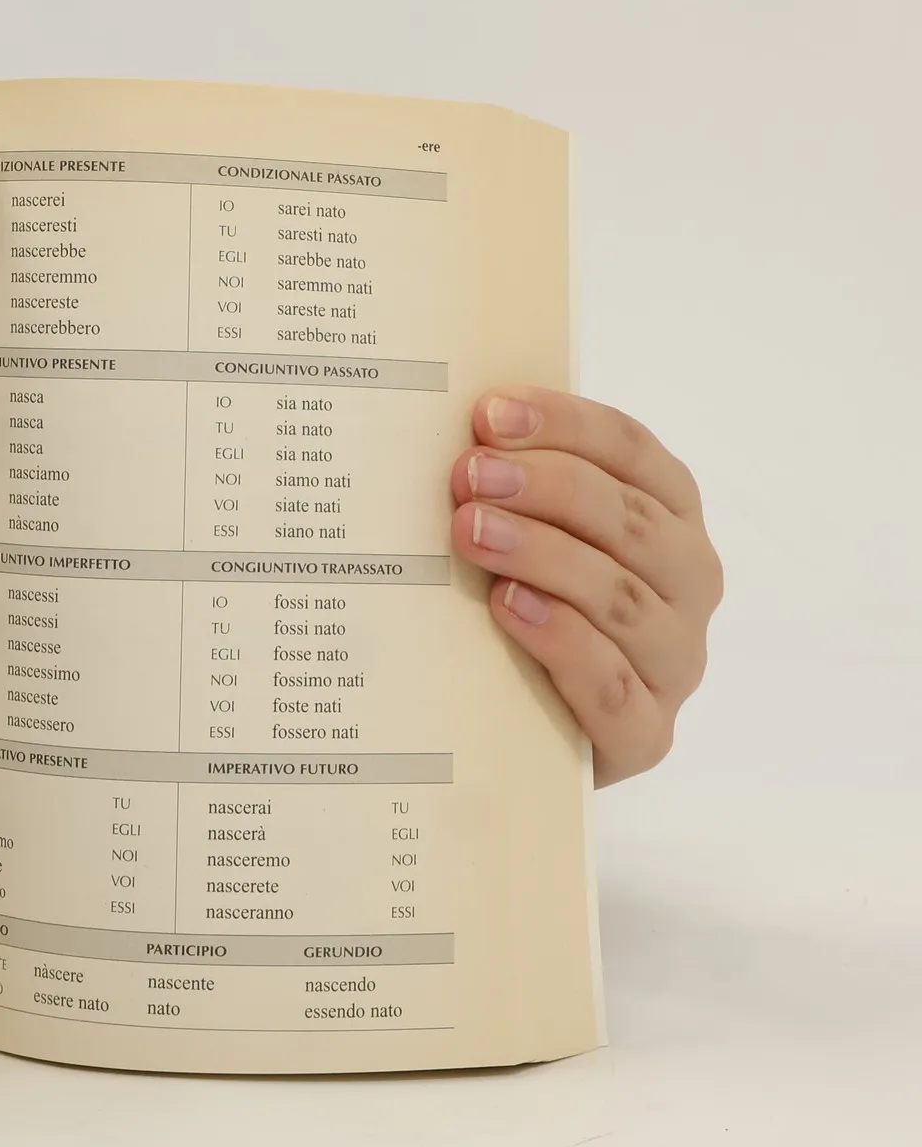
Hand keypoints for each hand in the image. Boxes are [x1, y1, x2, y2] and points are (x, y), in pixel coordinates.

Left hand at [451, 386, 720, 785]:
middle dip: (545, 486)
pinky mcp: (646, 734)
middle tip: (468, 474)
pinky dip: (561, 639)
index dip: (564, 424)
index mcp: (668, 514)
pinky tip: (507, 606)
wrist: (536, 731)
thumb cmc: (531, 601)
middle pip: (629, 519)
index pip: (631, 451)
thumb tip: (460, 423)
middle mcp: (687, 582)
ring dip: (543, 554)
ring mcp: (674, 660)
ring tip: (472, 531)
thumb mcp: (531, 531)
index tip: (489, 413)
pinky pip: (612, 683)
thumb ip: (514, 482)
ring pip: (620, 596)